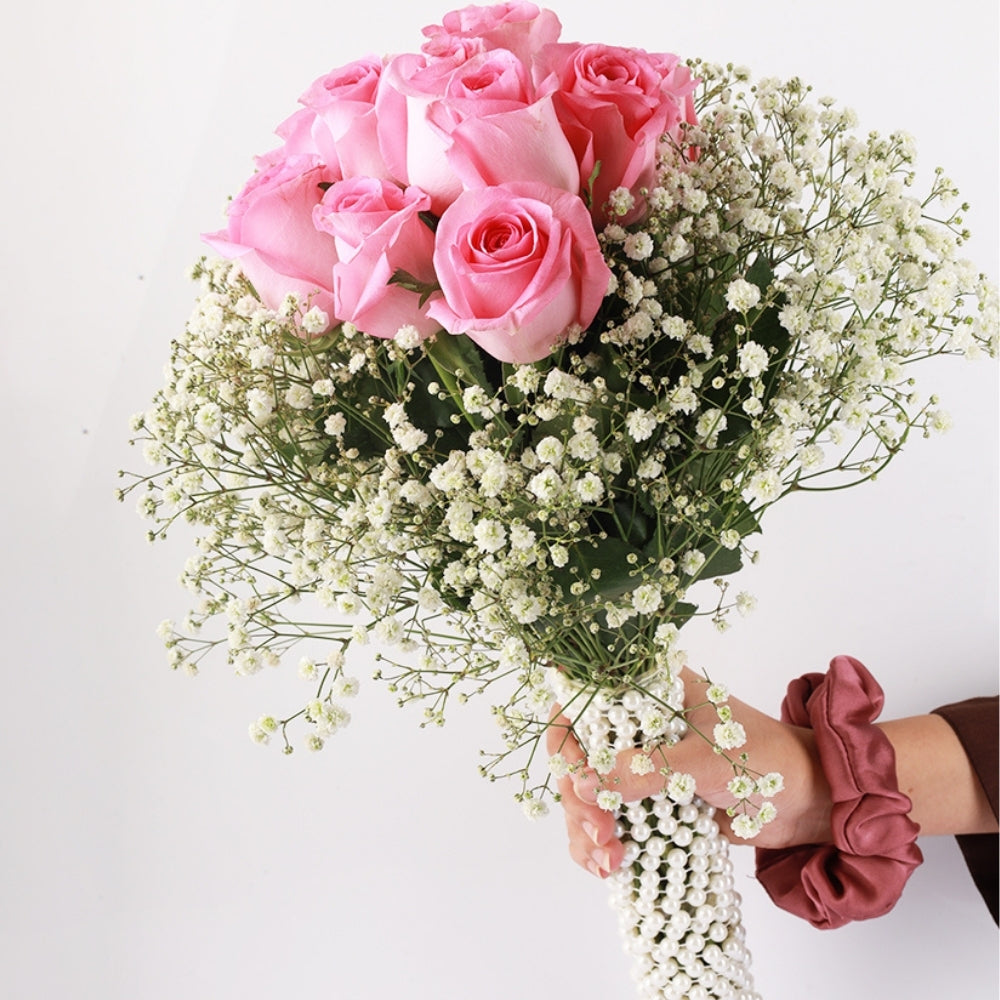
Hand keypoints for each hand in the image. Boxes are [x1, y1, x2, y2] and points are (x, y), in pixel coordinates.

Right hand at [546, 667, 832, 877]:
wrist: (808, 801)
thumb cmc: (765, 759)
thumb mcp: (704, 760)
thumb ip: (645, 770)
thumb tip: (586, 784)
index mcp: (647, 693)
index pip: (583, 705)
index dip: (569, 741)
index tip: (578, 780)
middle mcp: (635, 727)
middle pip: (578, 757)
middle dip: (579, 799)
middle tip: (600, 833)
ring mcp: (640, 768)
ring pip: (587, 795)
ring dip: (586, 829)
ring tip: (608, 861)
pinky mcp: (649, 804)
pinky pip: (608, 823)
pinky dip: (600, 846)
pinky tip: (609, 867)